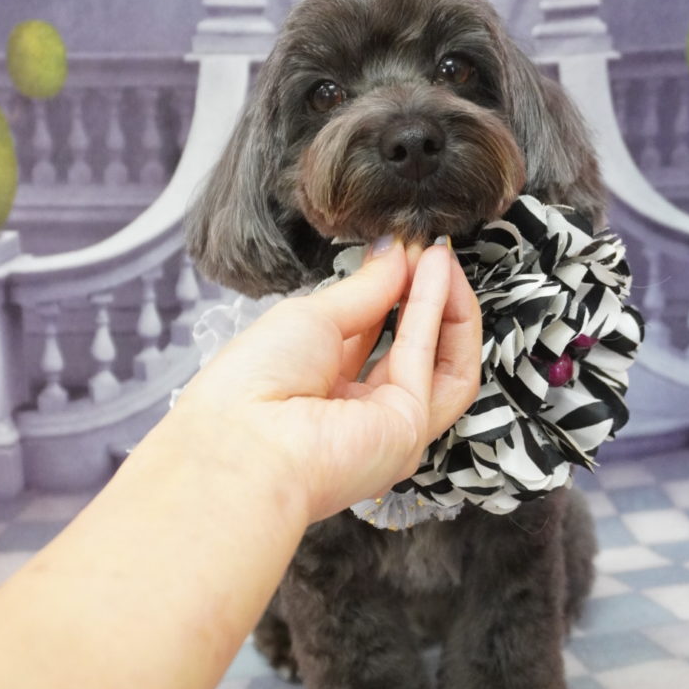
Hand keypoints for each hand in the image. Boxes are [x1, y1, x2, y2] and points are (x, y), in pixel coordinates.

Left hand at [172, 238, 480, 522]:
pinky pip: (432, 361)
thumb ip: (364, 289)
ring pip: (439, 361)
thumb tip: (396, 252)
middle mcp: (361, 412)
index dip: (392, 291)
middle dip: (424, 296)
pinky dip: (437, 311)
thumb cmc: (254, 381)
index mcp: (323, 390)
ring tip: (442, 255)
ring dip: (444, 304)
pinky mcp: (410, 429)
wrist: (243, 439)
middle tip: (429, 249)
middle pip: (414, 351)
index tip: (403, 249)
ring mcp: (389, 425)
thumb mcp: (310, 317)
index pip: (372, 336)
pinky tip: (437, 271)